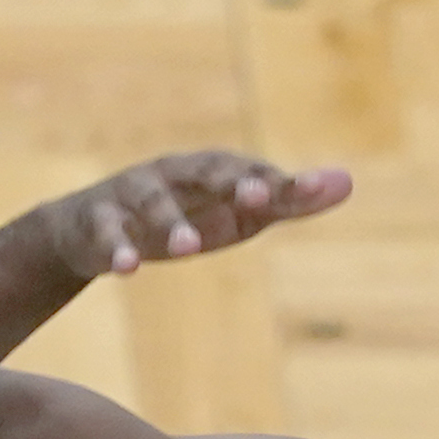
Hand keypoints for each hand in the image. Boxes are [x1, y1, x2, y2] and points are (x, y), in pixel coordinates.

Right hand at [28, 150, 350, 278]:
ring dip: (171, 225)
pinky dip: (117, 250)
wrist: (91, 231)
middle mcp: (173, 173)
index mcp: (210, 169)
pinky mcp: (97, 222)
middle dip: (231, 182)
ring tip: (189, 251)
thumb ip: (286, 200)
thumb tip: (347, 182)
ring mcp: (132, 195)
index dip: (278, 181)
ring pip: (153, 204)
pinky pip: (108, 234)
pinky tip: (127, 270)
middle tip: (259, 199)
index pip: (249, 171)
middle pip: (205, 171)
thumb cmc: (182, 217)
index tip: (311, 190)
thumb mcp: (235, 213)